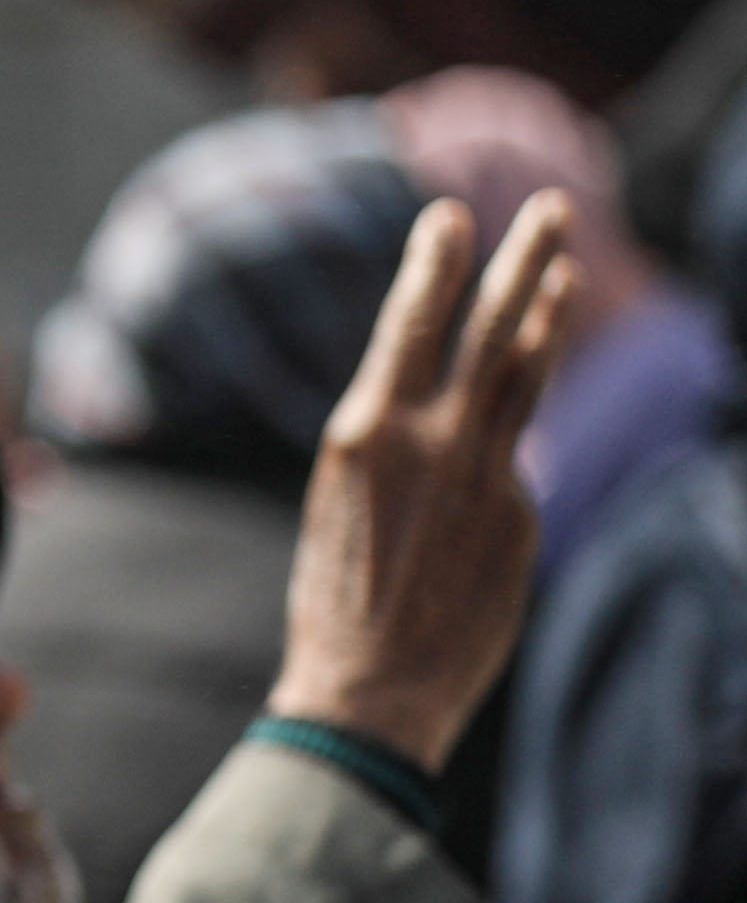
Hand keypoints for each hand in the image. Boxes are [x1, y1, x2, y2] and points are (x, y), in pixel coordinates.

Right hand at [275, 193, 583, 766]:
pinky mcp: (521, 515)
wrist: (367, 693)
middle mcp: (429, 440)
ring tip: (567, 269)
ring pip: (527, 379)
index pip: (411, 324)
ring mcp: (484, 476)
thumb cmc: (334, 604)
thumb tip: (485, 429)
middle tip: (552, 209)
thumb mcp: (345, 504)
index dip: (435, 265)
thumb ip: (409, 451)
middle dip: (523, 262)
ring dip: (549, 316)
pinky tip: (483, 490)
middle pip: (492, 330)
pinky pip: (514, 470)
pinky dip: (503, 461)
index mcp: (363, 432)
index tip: (451, 216)